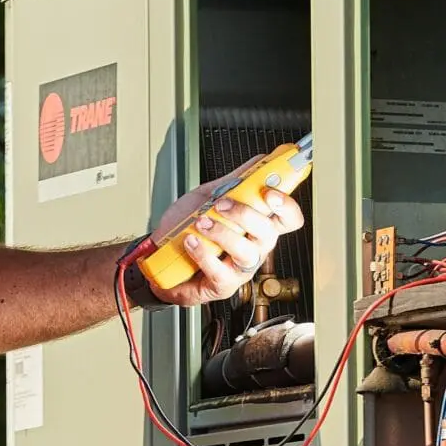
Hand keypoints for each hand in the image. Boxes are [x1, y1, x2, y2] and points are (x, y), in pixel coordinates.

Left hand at [144, 189, 302, 307]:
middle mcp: (254, 248)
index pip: (288, 218)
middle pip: (269, 234)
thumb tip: (260, 160)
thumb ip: (235, 180)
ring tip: (200, 223)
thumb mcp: (210, 196)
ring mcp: (240, 269)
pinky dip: (203, 253)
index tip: (270, 192)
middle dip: (245, 214)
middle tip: (220, 204)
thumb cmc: (186, 227)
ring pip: (246, 253)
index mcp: (257, 226)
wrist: (157, 252)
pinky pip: (220, 272)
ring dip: (222, 233)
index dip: (286, 205)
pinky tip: (190, 241)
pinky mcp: (222, 285)